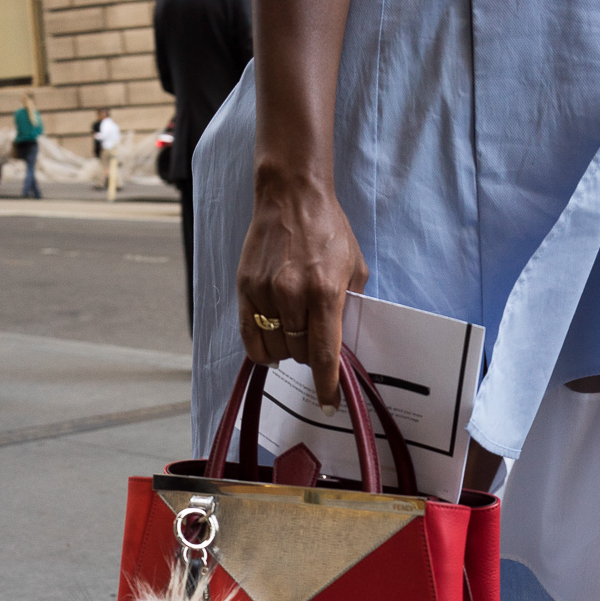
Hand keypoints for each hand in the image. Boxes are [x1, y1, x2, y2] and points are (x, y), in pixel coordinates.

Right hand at [236, 171, 368, 409]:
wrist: (291, 196)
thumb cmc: (328, 231)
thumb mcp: (354, 269)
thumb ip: (348, 308)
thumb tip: (342, 345)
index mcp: (324, 292)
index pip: (325, 354)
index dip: (328, 385)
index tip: (329, 404)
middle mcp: (292, 294)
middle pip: (299, 353)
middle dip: (310, 357)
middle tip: (316, 343)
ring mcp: (265, 291)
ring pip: (275, 348)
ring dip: (287, 352)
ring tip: (296, 335)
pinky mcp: (245, 286)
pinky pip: (250, 336)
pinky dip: (262, 350)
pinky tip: (272, 349)